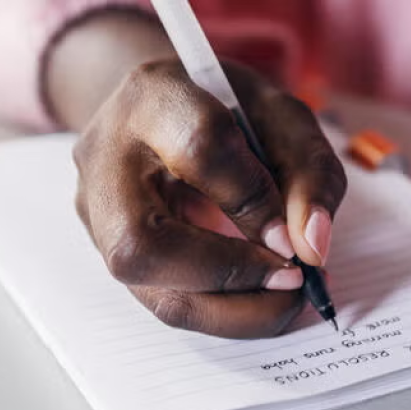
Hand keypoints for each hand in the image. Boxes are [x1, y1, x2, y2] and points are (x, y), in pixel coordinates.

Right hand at [71, 59, 345, 337]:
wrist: (169, 114)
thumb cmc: (230, 112)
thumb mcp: (285, 120)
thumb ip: (309, 174)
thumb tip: (312, 248)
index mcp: (154, 96)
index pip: (198, 148)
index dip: (254, 201)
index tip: (297, 233)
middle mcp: (106, 160)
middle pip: (143, 245)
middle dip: (231, 277)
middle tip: (294, 280)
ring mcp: (98, 215)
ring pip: (153, 292)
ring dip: (235, 311)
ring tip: (287, 298)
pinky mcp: (112, 255)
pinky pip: (168, 303)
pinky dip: (226, 313)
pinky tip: (263, 300)